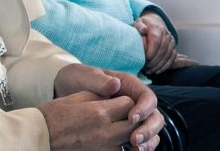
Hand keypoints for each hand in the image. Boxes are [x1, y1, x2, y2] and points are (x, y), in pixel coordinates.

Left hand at [47, 64, 162, 149]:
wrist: (65, 90)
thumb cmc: (78, 79)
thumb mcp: (85, 76)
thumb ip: (99, 81)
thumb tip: (115, 85)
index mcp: (130, 86)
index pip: (147, 97)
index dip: (144, 108)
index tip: (131, 118)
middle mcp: (136, 102)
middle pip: (154, 116)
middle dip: (148, 129)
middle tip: (134, 140)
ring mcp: (133, 116)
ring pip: (151, 129)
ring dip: (148, 141)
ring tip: (135, 150)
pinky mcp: (125, 129)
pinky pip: (141, 139)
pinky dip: (141, 147)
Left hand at [133, 12, 178, 74]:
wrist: (153, 23)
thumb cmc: (143, 26)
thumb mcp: (138, 23)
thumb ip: (139, 26)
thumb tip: (144, 30)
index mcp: (157, 28)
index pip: (156, 41)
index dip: (151, 52)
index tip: (144, 60)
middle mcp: (166, 34)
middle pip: (163, 50)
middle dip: (154, 61)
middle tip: (145, 68)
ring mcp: (171, 41)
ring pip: (168, 55)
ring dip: (159, 65)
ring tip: (149, 71)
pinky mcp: (173, 47)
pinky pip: (172, 58)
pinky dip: (165, 66)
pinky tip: (157, 71)